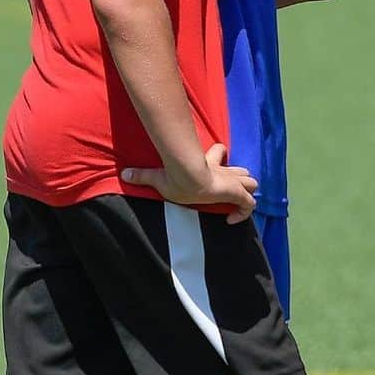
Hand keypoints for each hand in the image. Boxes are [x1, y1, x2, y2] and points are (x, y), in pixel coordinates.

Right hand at [122, 143, 257, 223]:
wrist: (189, 176)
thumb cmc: (176, 177)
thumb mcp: (158, 177)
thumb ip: (143, 176)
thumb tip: (124, 174)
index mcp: (208, 164)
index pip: (218, 153)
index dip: (219, 155)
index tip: (217, 161)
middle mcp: (223, 172)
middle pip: (241, 170)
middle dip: (239, 177)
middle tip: (231, 187)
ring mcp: (232, 183)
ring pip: (251, 183)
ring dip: (245, 193)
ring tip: (235, 202)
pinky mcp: (236, 194)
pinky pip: (249, 205)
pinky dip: (244, 213)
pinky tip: (233, 220)